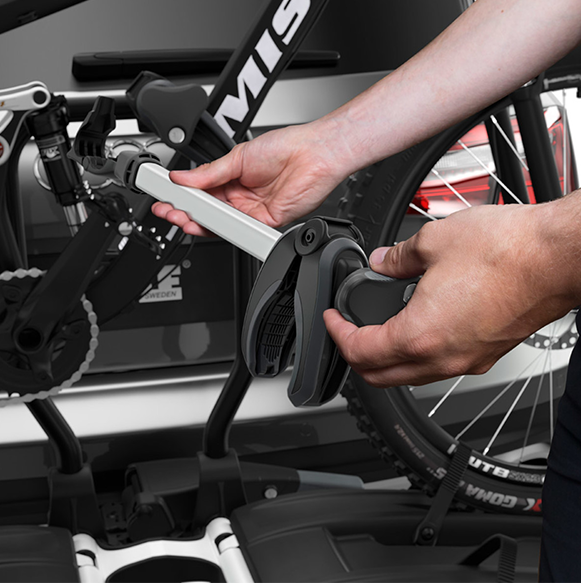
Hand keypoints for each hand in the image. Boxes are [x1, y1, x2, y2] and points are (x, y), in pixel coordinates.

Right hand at [151, 121, 352, 235]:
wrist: (313, 154)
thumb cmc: (285, 147)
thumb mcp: (238, 156)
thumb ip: (209, 173)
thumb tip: (182, 177)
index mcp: (231, 177)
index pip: (200, 191)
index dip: (182, 194)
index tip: (165, 193)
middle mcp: (240, 196)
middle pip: (207, 210)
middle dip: (184, 211)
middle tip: (167, 209)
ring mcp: (251, 210)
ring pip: (220, 223)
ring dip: (198, 222)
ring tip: (180, 216)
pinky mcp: (264, 221)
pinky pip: (239, 229)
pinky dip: (222, 228)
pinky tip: (208, 222)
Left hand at [324, 202, 579, 386]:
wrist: (558, 257)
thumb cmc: (508, 251)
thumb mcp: (433, 242)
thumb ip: (397, 257)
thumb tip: (382, 263)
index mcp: (420, 335)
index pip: (360, 352)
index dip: (337, 335)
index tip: (333, 319)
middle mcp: (443, 358)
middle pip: (380, 377)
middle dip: (355, 356)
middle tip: (347, 330)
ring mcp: (466, 361)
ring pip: (409, 377)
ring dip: (385, 359)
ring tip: (377, 328)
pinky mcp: (485, 354)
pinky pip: (437, 368)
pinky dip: (415, 356)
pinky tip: (417, 326)